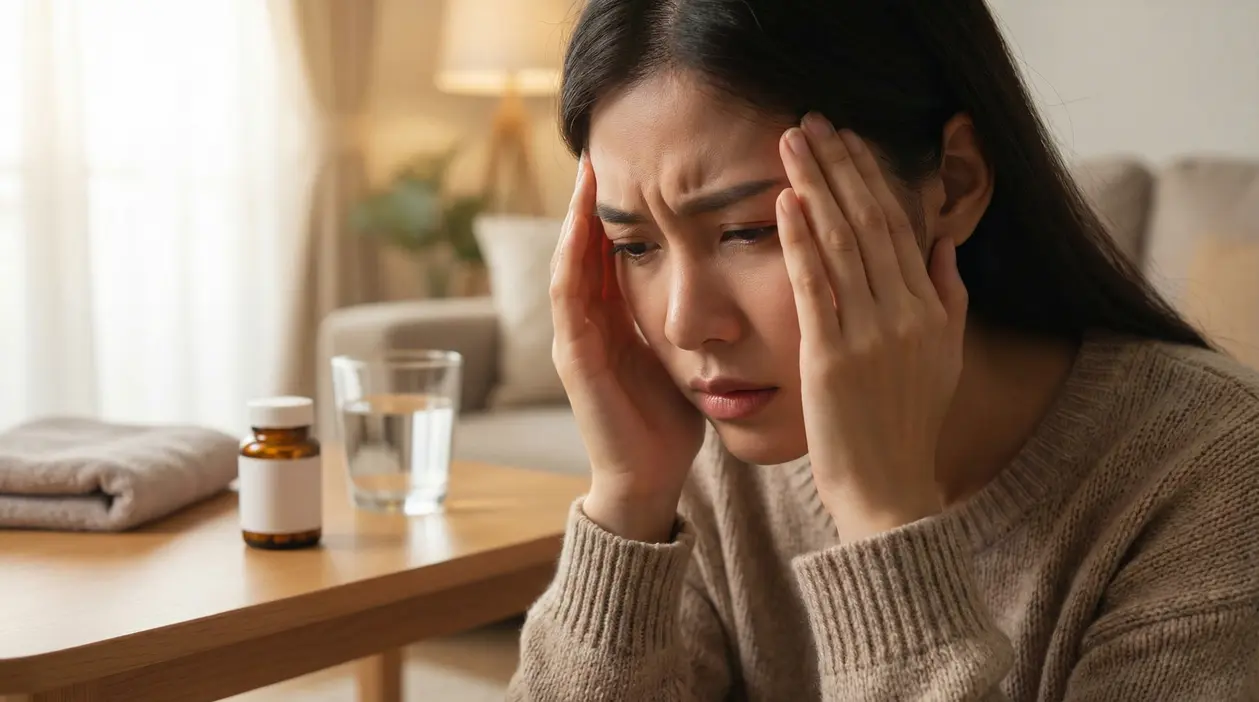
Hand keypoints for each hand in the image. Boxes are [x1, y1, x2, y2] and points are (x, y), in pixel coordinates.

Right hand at [550, 153, 705, 541]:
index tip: (640, 163)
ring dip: (575, 217)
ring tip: (586, 172)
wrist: (649, 479)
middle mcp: (590, 322)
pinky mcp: (574, 359)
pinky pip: (569, 298)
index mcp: (617, 319)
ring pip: (570, 262)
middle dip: (591, 200)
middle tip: (601, 147)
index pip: (614, 251)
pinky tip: (583, 227)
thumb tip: (734, 283)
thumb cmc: (670, 421)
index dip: (623, 207)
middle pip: (586, 246)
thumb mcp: (685, 355)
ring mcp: (577, 339)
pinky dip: (573, 260)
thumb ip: (693, 320)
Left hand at [776, 114, 967, 541]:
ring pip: (842, 244)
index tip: (846, 140)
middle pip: (870, 221)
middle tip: (810, 122)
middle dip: (838, 166)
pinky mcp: (831, 358)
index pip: (898, 224)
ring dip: (814, 188)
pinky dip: (800, 243)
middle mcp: (905, 313)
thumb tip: (941, 240)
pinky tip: (784, 205)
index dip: (869, 176)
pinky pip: (815, 288)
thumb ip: (948, 294)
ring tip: (791, 144)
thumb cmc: (907, 423)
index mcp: (931, 307)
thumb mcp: (943, 355)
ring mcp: (869, 335)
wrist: (887, 489)